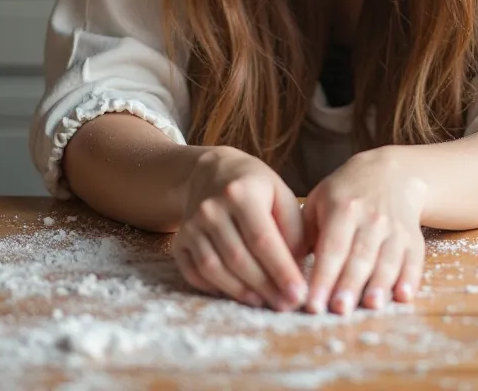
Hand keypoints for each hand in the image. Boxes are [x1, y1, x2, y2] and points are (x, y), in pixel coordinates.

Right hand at [172, 146, 308, 311]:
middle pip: (239, 258)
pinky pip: (195, 273)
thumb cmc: (255, 187)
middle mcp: (212, 208)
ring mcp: (191, 225)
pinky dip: (215, 289)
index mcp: (242, 193)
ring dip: (241, 292)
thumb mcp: (280, 194)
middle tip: (286, 306)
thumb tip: (296, 268)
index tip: (298, 295)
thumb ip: (293, 228)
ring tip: (264, 302)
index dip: (281, 271)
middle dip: (265, 287)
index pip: (263, 239)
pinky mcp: (180, 240)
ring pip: (215, 269)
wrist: (212, 172)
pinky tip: (236, 294)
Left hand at [301, 146, 426, 314]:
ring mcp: (395, 228)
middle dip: (349, 284)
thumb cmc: (346, 193)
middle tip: (339, 310)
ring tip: (371, 306)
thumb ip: (306, 233)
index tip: (313, 303)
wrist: (391, 173)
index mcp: (343, 208)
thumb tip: (291, 269)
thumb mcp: (320, 199)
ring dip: (380, 284)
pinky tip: (404, 296)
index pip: (332, 248)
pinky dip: (410, 279)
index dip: (323, 277)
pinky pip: (414, 260)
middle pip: (360, 256)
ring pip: (387, 260)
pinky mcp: (413, 238)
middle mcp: (371, 218)